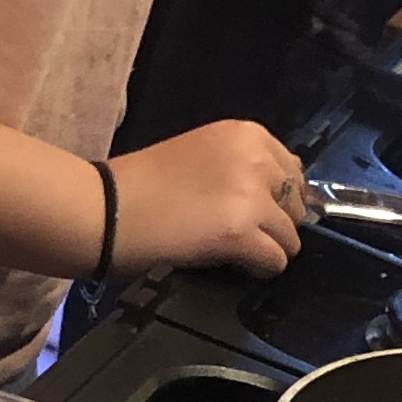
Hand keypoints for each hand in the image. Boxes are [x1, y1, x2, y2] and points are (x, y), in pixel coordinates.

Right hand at [109, 122, 305, 276]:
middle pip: (297, 203)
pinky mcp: (241, 232)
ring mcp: (251, 195)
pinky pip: (276, 260)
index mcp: (246, 133)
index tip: (250, 209)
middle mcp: (256, 158)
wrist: (104, 210)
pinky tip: (232, 263)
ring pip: (291, 236)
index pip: (293, 171)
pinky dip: (259, 268)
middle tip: (239, 232)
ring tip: (232, 250)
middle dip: (275, 222)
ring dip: (267, 247)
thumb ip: (242, 167)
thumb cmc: (142, 185)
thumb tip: (278, 198)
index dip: (276, 197)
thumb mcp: (202, 154)